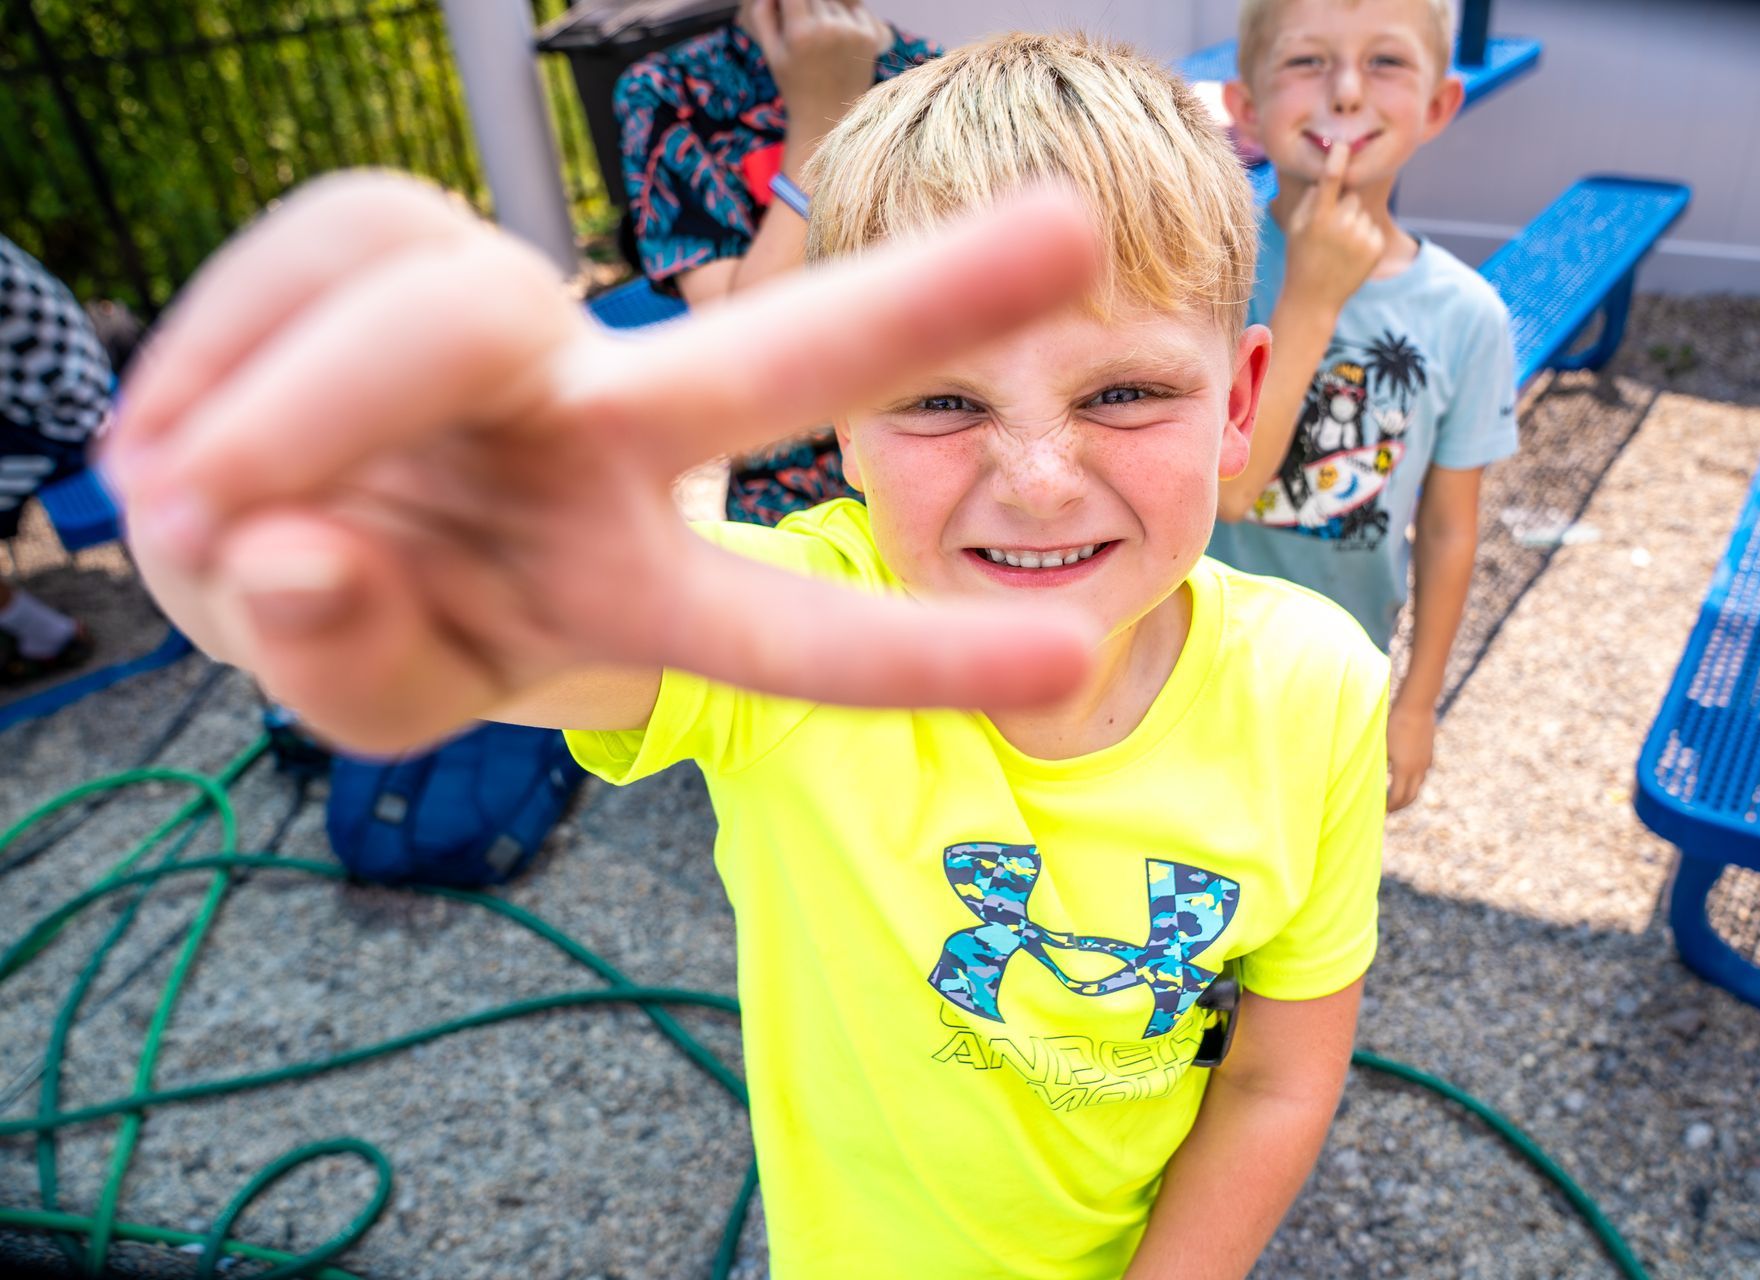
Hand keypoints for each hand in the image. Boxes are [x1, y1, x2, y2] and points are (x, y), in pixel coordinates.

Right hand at [107, 171, 1101, 754]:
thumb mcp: (366, 690)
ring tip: (190, 490)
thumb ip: (350, 661)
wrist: (254, 507)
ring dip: (303, 410)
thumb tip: (306, 540)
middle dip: (919, 304)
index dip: (918, 655)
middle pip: (774, 367)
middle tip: (1082, 231)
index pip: (785, 633)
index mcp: (632, 582)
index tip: (1075, 650)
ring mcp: (520, 333)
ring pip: (453, 312)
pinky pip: (334, 245)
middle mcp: (613, 442)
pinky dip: (228, 341)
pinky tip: (190, 418)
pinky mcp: (411, 236)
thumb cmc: (365, 613)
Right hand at [741, 0, 890, 151]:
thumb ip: (764, 16)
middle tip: (803, 32)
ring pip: (834, 2)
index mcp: (800, 33)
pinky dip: (846, 19)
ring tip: (821, 42)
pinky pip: (856, 11)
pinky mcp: (870, 36)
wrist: (831, 117)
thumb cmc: (795, 86)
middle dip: (805, 7)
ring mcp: (852, 32)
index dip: (788, 0)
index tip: (788, 7)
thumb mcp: (772, 54)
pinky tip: (839, 43)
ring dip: (826, 13)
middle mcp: (828, 28)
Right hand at [1280, 141, 1383, 317]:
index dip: (1338, 159)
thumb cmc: (1300, 258)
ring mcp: (1361, 237)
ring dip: (1354, 222)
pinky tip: (1350, 254)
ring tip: (1339, 246)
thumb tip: (1328, 177)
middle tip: (1329, 230)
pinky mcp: (1376, 247)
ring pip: (1363, 213)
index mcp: (1319, 218)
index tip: (1343, 144)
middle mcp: (1342, 225)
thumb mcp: (1296, 227)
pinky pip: (1372, 228)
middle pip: (1351, 197)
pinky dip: (1364, 237)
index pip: (1331, 179)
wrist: (1314, 298)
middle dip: (1343, 206)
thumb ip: (1311, 200)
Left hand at [1385, 695, 1434, 811]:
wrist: (1416, 706)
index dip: (1389, 806)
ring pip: (1418, 785)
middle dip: (1399, 806)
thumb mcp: (1382, 747)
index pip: (1398, 797)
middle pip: (1411, 797)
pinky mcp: (1429, 754)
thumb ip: (1379, 766)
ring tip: (1394, 796)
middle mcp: (1419, 769)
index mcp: (1405, 769)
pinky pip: (1421, 774)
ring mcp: (1426, 762)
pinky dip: (1412, 781)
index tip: (1380, 810)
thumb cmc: (1394, 724)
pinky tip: (1402, 777)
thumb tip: (1371, 780)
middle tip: (1388, 810)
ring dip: (1407, 793)